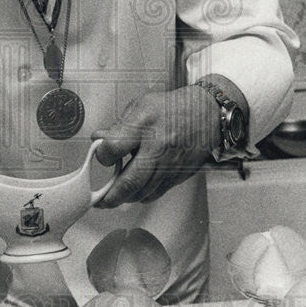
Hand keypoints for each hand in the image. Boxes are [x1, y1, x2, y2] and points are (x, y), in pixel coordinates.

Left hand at [92, 86, 218, 206]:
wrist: (207, 114)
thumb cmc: (172, 108)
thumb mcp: (141, 105)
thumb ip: (118, 125)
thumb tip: (98, 139)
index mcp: (145, 125)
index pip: (114, 147)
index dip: (102, 155)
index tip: (101, 155)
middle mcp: (158, 147)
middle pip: (130, 181)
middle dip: (111, 196)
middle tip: (99, 200)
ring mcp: (170, 164)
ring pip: (143, 192)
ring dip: (125, 198)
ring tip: (114, 196)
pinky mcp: (179, 175)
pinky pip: (156, 193)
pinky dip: (142, 195)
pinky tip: (135, 191)